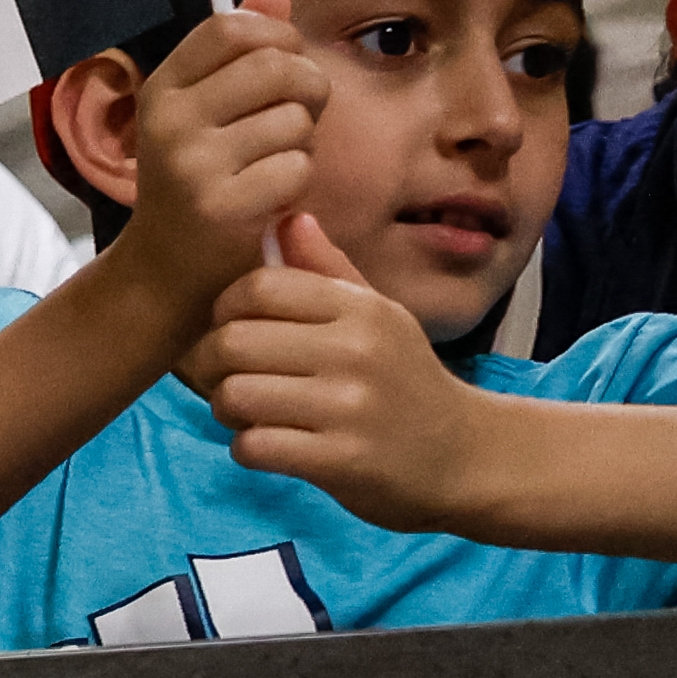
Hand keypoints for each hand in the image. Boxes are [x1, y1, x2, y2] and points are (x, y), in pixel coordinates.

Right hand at [119, 0, 325, 312]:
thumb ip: (237, 53)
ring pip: (294, 119)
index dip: (276, 38)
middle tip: (298, 120)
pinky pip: (297, 166)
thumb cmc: (197, 183)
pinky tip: (273, 199)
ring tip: (274, 167)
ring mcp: (191, 164)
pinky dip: (298, 184)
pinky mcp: (221, 207)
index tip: (282, 69)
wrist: (166, 272)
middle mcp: (168, 120)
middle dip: (308, 89)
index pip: (233, 27)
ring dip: (302, 144)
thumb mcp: (204, 112)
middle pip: (276, 66)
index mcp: (162, 88)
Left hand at [191, 215, 501, 529]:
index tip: (233, 330)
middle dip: (211, 365)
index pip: (259, 287)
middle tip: (230, 379)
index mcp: (361, 308)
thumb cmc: (405, 380)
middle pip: (232, 342)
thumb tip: (286, 218)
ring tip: (250, 414)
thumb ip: (327, 271)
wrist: (464, 455)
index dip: (226, 310)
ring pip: (234, 395)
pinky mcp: (341, 459)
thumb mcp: (378, 317)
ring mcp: (349, 407)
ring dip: (227, 410)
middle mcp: (356, 350)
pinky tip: (272, 445)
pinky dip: (248, 448)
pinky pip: (252, 445)